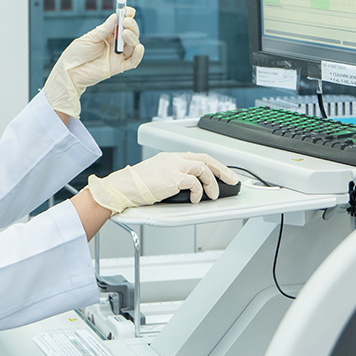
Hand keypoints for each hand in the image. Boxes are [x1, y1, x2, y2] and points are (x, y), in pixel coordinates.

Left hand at [42, 7, 144, 118]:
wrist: (71, 71)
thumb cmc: (77, 53)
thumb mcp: (90, 38)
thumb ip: (104, 29)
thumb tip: (115, 17)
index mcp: (108, 34)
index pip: (121, 23)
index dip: (127, 16)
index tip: (129, 10)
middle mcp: (115, 44)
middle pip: (130, 33)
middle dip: (131, 26)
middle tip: (126, 22)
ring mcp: (118, 55)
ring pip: (133, 45)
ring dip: (133, 37)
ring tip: (125, 33)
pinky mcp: (119, 66)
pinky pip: (133, 61)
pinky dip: (138, 54)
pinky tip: (139, 47)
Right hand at [87, 152, 239, 214]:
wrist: (123, 186)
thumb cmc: (135, 185)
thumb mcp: (156, 175)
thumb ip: (171, 176)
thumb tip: (187, 186)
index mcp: (170, 157)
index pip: (197, 156)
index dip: (212, 164)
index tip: (221, 172)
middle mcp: (174, 159)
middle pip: (206, 158)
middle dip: (222, 169)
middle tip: (232, 179)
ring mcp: (174, 167)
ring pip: (204, 168)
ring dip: (213, 183)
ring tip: (213, 195)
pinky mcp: (174, 178)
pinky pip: (195, 183)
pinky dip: (199, 192)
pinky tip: (196, 199)